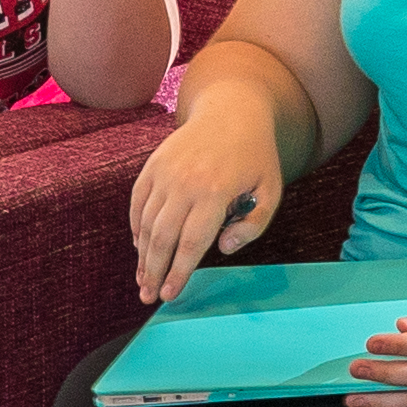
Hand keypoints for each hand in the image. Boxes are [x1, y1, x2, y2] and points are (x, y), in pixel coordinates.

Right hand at [127, 103, 279, 304]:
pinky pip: (138, 204)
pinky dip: (136, 228)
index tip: (170, 295)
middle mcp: (184, 183)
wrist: (231, 111)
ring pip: (146, 224)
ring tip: (142, 279)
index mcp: (214, 192)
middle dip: (153, 272)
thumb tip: (224, 248)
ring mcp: (165, 173)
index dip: (179, 273)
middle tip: (149, 296)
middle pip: (162, 238)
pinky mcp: (153, 166)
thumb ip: (253, 225)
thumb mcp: (270, 191)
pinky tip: (140, 247)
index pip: (191, 243)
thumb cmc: (255, 157)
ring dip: (142, 256)